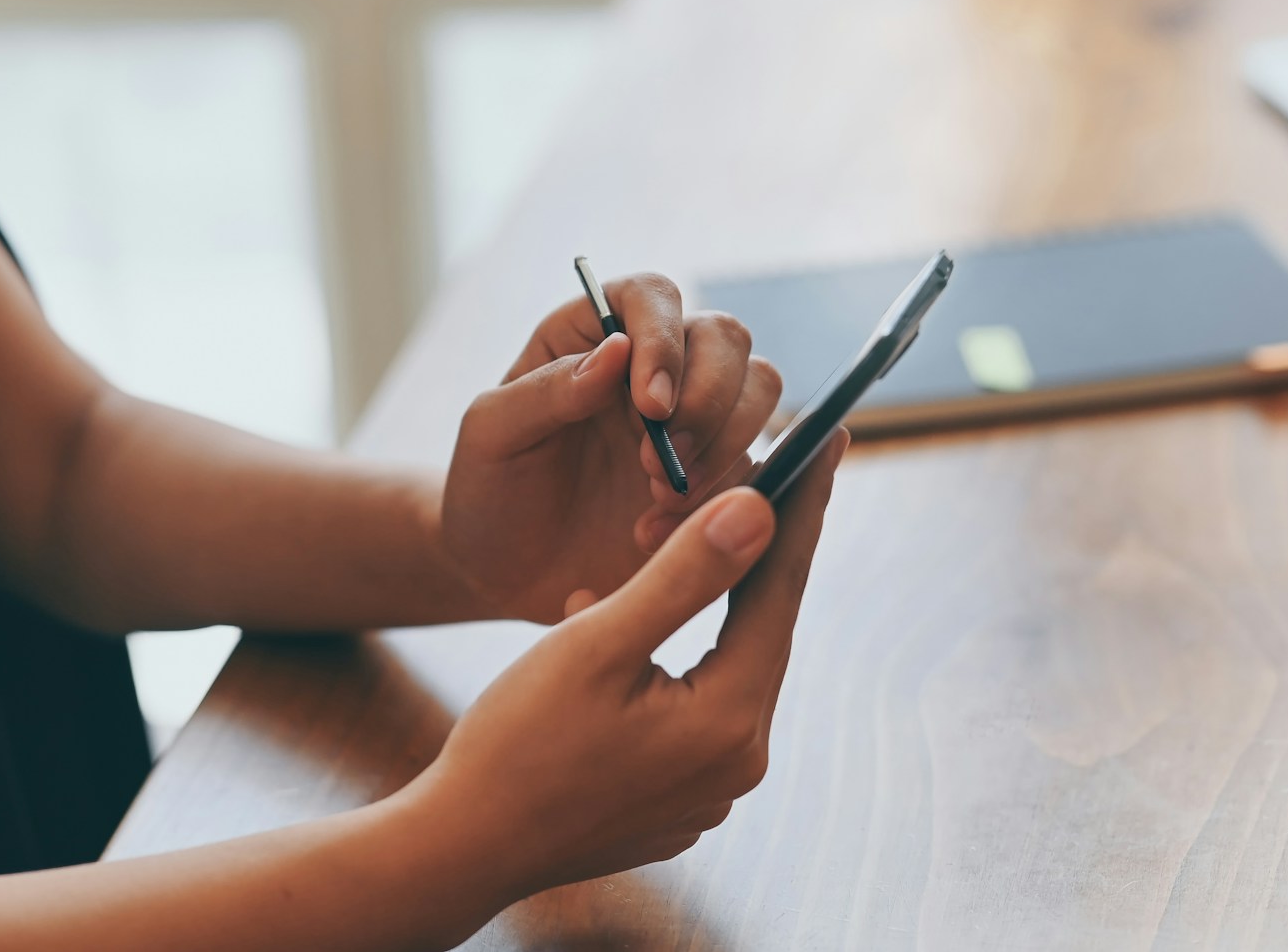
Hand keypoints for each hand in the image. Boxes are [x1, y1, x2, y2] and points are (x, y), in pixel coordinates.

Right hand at [405, 432, 846, 900]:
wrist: (460, 848)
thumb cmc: (517, 743)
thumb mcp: (596, 642)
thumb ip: (683, 573)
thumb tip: (758, 508)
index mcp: (729, 722)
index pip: (780, 590)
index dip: (799, 508)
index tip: (827, 440)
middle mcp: (736, 764)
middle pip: (754, 630)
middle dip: (733, 559)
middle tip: (744, 480)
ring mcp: (708, 793)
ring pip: (713, 670)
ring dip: (678, 614)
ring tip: (625, 569)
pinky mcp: (675, 803)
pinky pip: (683, 713)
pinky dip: (656, 667)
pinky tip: (596, 636)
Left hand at [441, 273, 783, 622]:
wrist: (506, 574)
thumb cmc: (488, 491)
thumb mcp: (490, 437)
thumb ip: (545, 391)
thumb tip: (616, 350)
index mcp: (593, 335)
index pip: (652, 297)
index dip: (664, 340)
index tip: (652, 405)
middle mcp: (653, 366)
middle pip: (724, 337)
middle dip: (706, 399)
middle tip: (657, 465)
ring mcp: (694, 419)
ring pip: (759, 388)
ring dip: (725, 443)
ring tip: (660, 500)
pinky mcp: (720, 474)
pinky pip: (756, 465)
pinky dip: (723, 497)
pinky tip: (657, 535)